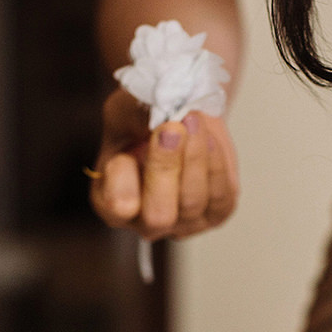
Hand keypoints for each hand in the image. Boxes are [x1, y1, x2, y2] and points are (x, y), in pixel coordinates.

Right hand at [89, 86, 238, 239]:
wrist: (181, 118)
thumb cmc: (143, 119)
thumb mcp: (126, 108)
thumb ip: (136, 115)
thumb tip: (163, 116)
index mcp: (111, 203)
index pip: (116, 207)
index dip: (122, 179)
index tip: (129, 147)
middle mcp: (145, 222)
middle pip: (158, 215)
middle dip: (165, 168)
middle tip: (172, 128)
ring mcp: (183, 223)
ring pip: (191, 202)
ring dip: (194, 157)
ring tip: (192, 120)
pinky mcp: (215, 213)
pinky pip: (220, 196)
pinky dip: (215, 163)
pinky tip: (207, 138)